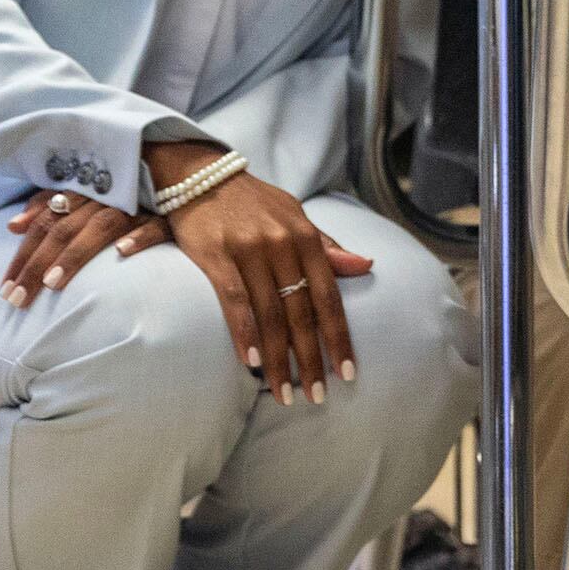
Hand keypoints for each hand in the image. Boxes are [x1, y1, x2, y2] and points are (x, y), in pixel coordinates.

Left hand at [1, 191, 163, 304]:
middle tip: (16, 299)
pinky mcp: (168, 217)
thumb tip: (12, 226)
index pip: (45, 221)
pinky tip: (122, 253)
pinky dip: (138, 237)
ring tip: (52, 284)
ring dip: (76, 254)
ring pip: (100, 227)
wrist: (179, 181)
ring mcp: (137, 205)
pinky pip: (154, 226)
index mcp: (84, 191)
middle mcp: (106, 196)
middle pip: (63, 229)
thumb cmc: (122, 194)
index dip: (24, 252)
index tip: (5, 285)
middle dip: (37, 264)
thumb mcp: (84, 199)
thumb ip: (49, 207)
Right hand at [147, 142, 373, 406]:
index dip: (339, 337)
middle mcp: (281, 244)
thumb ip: (327, 244)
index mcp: (306, 236)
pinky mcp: (216, 255)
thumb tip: (366, 265)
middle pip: (302, 312)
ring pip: (270, 314)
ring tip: (284, 392)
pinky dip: (244, 334)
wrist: (202, 173)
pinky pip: (235, 301)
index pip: (329, 296)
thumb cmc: (254, 202)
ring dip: (278, 359)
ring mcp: (249, 250)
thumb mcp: (296, 216)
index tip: (348, 373)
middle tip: (317, 396)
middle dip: (311, 358)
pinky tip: (251, 362)